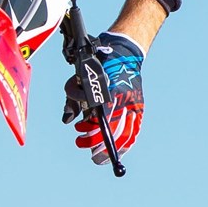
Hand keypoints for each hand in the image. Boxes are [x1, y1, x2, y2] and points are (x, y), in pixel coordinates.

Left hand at [63, 32, 144, 164]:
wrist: (124, 53)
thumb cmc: (99, 64)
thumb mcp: (82, 78)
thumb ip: (74, 97)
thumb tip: (67, 120)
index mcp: (110, 90)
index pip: (103, 118)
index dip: (92, 133)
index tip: (81, 140)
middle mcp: (125, 99)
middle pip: (114, 130)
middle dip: (96, 142)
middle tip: (82, 144)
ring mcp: (134, 104)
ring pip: (126, 134)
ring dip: (110, 147)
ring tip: (95, 153)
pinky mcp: (140, 107)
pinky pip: (134, 131)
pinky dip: (125, 144)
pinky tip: (116, 150)